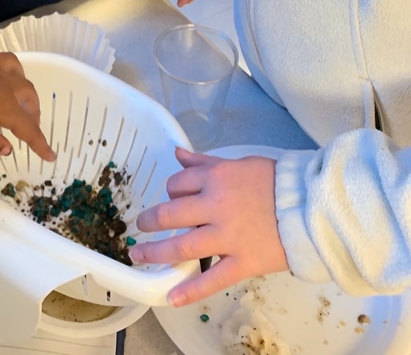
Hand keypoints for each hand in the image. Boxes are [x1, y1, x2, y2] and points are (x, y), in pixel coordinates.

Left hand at [0, 48, 55, 161]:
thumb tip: (7, 146)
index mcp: (5, 107)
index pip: (29, 128)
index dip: (40, 143)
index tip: (49, 155)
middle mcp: (4, 83)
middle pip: (28, 96)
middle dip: (33, 113)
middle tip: (30, 127)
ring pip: (18, 72)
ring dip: (23, 88)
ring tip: (18, 99)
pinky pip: (2, 61)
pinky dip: (8, 73)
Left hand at [131, 147, 287, 304]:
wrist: (310, 207)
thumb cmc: (275, 182)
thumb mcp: (237, 163)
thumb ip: (204, 162)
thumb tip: (178, 153)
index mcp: (215, 178)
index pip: (177, 184)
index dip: (170, 191)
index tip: (171, 199)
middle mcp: (215, 206)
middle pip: (171, 214)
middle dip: (151, 221)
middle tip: (141, 227)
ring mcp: (227, 236)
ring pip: (182, 247)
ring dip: (156, 253)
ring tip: (140, 255)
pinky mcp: (242, 262)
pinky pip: (211, 279)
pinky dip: (190, 290)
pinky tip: (171, 297)